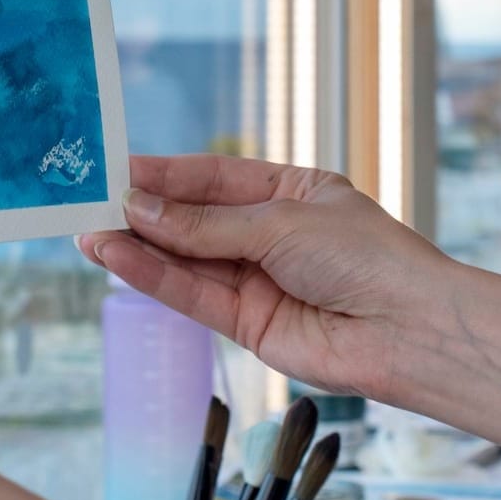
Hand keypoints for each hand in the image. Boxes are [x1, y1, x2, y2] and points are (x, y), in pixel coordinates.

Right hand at [79, 154, 454, 402]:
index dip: (163, 174)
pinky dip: (154, 278)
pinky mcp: (250, 325)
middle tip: (88, 203)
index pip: (212, 178)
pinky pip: (193, 295)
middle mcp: (270, 235)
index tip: (115, 169)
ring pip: (186, 260)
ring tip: (89, 233)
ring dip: (138, 247)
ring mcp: (259, 281)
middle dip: (143, 213)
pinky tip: (118, 258)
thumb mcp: (278, 222)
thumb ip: (204, 224)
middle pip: (193, 221)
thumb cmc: (364, 257)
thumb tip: (138, 208)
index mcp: (289, 192)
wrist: (412, 331)